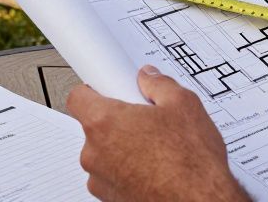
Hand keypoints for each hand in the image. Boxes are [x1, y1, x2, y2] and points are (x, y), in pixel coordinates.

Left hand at [67, 65, 249, 201]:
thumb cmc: (190, 163)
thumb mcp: (183, 105)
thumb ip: (159, 84)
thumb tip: (150, 78)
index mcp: (104, 123)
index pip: (77, 98)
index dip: (94, 91)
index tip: (108, 90)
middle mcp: (95, 153)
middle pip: (95, 127)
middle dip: (118, 122)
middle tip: (146, 120)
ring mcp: (101, 180)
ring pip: (105, 154)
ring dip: (123, 149)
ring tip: (157, 149)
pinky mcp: (111, 200)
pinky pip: (114, 177)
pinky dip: (129, 172)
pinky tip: (156, 169)